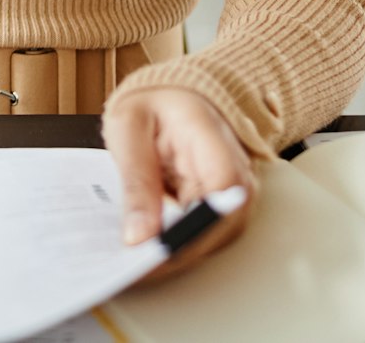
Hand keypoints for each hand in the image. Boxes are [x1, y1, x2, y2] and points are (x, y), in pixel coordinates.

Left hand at [102, 86, 257, 282]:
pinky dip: (175, 247)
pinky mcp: (218, 206)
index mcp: (213, 135)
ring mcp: (230, 190)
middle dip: (179, 252)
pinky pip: (201, 234)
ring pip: (214, 237)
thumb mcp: (129, 127)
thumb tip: (139, 236)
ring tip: (132, 267)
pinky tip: (144, 256)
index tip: (159, 249)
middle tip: (133, 269)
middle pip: (222, 223)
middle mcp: (234, 167)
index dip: (195, 226)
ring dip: (176, 255)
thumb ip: (135, 178)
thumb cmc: (152, 103)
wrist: (169, 95)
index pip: (223, 187)